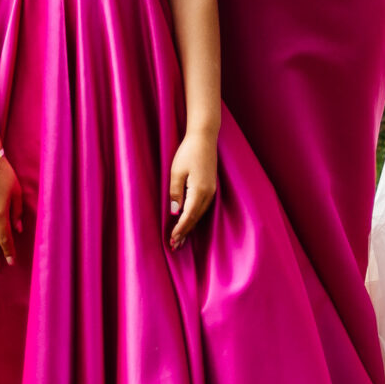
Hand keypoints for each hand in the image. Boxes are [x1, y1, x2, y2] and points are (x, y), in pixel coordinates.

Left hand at [169, 128, 217, 247]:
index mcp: (199, 191)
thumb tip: (176, 213)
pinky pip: (202, 207)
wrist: (204, 137)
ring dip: (190, 226)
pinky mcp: (211, 186)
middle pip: (195, 218)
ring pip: (200, 214)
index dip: (180, 230)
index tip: (172, 241)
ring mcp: (211, 190)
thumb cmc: (188, 152)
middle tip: (175, 246)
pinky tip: (190, 221)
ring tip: (181, 238)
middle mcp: (208, 193)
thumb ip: (176, 194)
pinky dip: (195, 217)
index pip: (188, 217)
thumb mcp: (176, 172)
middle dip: (185, 233)